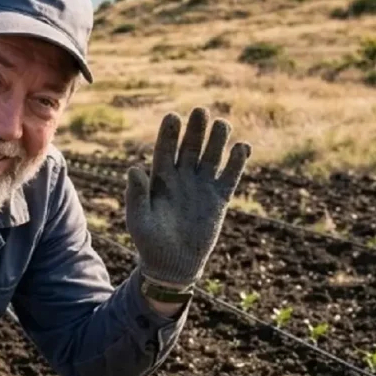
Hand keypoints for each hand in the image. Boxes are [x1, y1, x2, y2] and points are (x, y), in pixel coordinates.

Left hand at [125, 107, 250, 287]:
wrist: (172, 265)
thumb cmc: (149, 243)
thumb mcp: (139, 220)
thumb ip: (136, 195)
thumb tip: (133, 168)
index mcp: (160, 179)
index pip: (165, 149)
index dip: (169, 133)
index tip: (173, 117)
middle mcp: (182, 177)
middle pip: (190, 146)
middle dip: (196, 129)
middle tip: (201, 111)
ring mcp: (201, 185)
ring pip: (212, 155)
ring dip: (217, 139)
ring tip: (222, 124)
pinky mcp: (219, 198)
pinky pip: (230, 175)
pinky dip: (237, 161)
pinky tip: (242, 147)